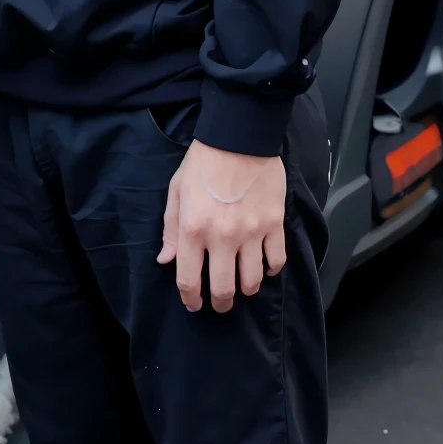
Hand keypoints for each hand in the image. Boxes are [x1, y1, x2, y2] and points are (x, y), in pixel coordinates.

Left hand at [157, 139, 286, 313]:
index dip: (191, 299)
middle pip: (224, 289)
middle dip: (221, 304)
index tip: (194, 305)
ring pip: (252, 280)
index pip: (190, 280)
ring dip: (246, 289)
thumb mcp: (176, 192)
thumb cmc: (202, 163)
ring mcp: (252, 233)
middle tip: (221, 305)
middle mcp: (223, 237)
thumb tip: (166, 261)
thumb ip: (170, 229)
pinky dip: (271, 269)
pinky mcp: (274, 224)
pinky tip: (264, 267)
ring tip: (242, 286)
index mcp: (193, 230)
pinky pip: (277, 260)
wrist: (238, 138)